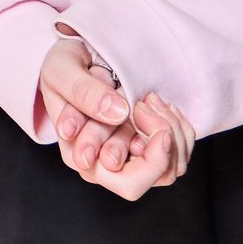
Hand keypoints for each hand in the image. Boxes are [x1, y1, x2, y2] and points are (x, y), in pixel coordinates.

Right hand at [40, 37, 189, 201]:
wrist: (77, 61)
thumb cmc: (64, 69)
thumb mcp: (62, 71)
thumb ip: (83, 92)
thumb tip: (116, 114)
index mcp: (82, 157)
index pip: (127, 182)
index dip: (148, 158)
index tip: (141, 111)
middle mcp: (107, 165)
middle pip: (157, 178)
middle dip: (163, 138)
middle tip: (147, 103)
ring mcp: (130, 158)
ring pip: (172, 167)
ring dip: (172, 128)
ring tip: (151, 98)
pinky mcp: (148, 148)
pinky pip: (180, 152)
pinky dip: (179, 125)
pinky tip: (160, 104)